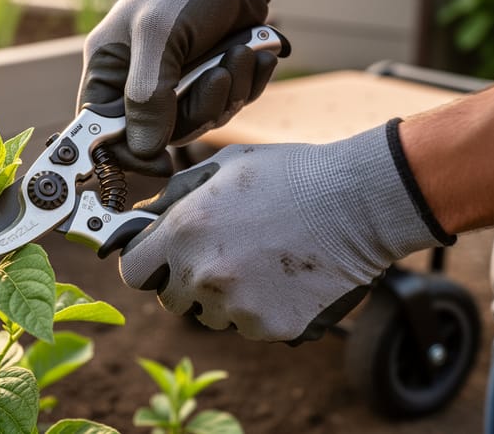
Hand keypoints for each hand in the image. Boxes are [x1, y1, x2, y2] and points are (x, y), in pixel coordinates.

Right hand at [77, 0, 294, 175]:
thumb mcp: (158, 36)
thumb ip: (147, 94)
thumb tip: (143, 149)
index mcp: (110, 68)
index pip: (101, 128)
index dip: (125, 152)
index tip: (157, 161)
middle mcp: (139, 81)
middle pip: (160, 133)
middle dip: (196, 109)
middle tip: (215, 76)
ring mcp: (177, 84)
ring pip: (199, 122)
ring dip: (226, 92)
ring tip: (237, 52)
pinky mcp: (211, 81)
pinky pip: (228, 106)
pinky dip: (245, 84)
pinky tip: (250, 53)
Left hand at [119, 121, 454, 342]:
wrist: (360, 202)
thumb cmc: (291, 174)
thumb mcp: (225, 166)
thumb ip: (177, 194)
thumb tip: (147, 214)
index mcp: (184, 232)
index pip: (133, 270)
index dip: (147, 264)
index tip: (162, 259)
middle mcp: (203, 275)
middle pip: (170, 299)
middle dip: (185, 282)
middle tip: (222, 256)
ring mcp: (237, 307)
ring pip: (211, 315)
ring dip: (224, 297)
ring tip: (262, 262)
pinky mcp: (271, 328)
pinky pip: (250, 325)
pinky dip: (261, 309)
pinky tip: (285, 278)